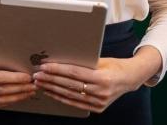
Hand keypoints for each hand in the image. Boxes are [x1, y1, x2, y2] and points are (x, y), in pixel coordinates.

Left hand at [32, 47, 161, 113]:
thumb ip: (83, 62)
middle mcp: (101, 91)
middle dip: (51, 79)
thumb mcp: (100, 60)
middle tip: (37, 74)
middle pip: (70, 85)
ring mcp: (99, 102)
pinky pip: (75, 103)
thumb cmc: (113, 65)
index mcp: (103, 77)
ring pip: (70, 95)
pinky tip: (51, 92)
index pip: (74, 73)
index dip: (58, 69)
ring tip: (40, 82)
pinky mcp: (97, 108)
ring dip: (53, 89)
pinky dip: (61, 97)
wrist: (129, 79)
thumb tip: (60, 58)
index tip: (44, 66)